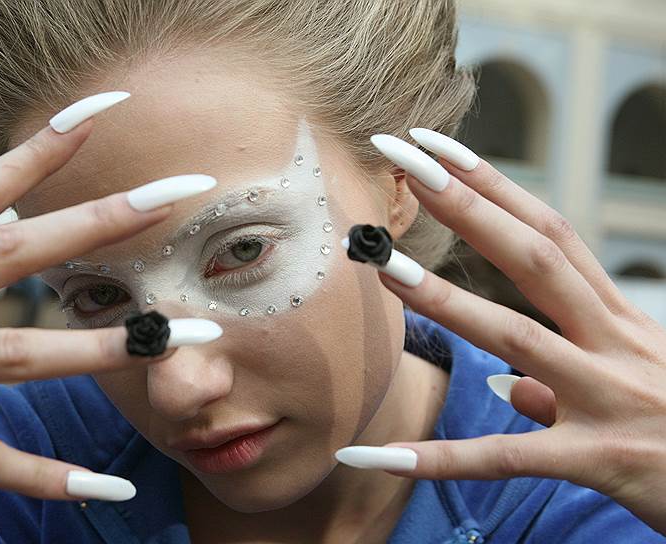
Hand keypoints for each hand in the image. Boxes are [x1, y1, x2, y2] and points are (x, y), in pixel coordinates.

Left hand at [348, 130, 665, 533]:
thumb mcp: (639, 388)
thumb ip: (567, 383)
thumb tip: (514, 388)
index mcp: (620, 322)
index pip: (551, 236)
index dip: (495, 188)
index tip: (437, 151)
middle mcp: (616, 346)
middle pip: (535, 260)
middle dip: (469, 208)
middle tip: (405, 163)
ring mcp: (608, 400)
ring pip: (517, 338)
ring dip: (447, 300)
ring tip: (384, 268)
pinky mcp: (600, 461)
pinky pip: (504, 458)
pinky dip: (436, 458)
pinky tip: (371, 456)